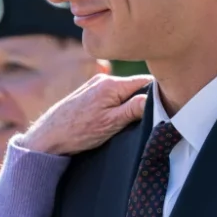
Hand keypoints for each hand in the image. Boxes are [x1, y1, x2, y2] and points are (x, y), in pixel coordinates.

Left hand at [17, 73, 152, 155]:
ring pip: (123, 91)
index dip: (158, 92)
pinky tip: (115, 118)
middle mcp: (103, 80)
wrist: (48, 137)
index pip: (145, 82)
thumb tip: (155, 99)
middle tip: (151, 117)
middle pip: (135, 86)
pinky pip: (112, 95)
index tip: (167, 104)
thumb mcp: (111, 123)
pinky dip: (117, 105)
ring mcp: (95, 86)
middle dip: (144, 99)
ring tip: (132, 120)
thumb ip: (134, 109)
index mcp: (111, 85)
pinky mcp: (88, 94)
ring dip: (129, 103)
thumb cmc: (78, 131)